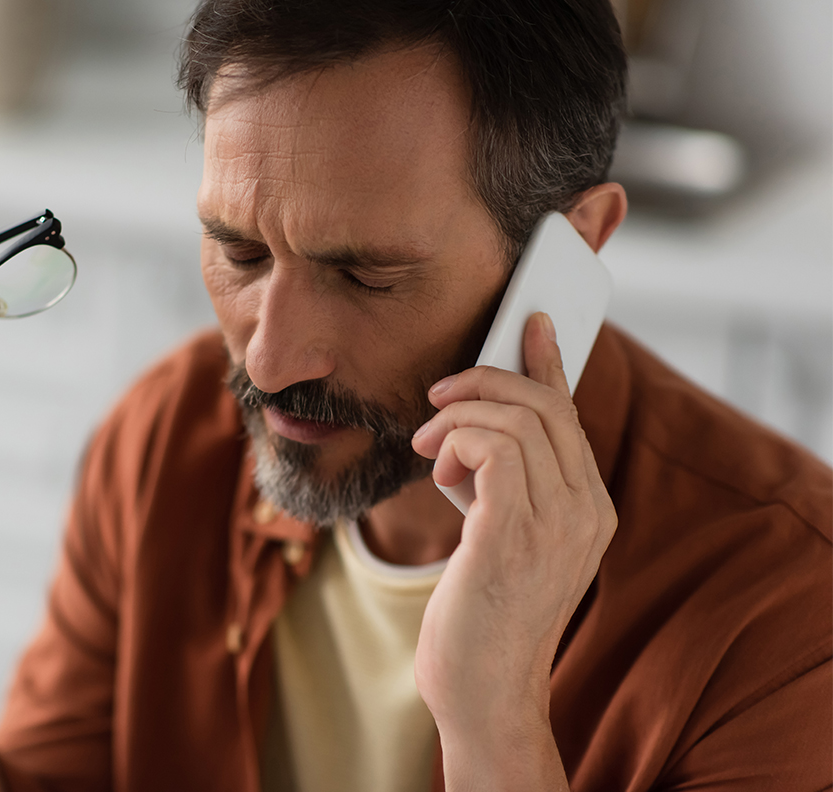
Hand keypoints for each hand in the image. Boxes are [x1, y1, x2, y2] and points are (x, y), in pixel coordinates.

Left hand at [410, 313, 616, 785]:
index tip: (529, 324)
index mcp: (590, 509)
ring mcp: (559, 524)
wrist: (482, 694)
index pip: (572, 417)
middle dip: (486, 380)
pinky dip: (456, 439)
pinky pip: (494, 447)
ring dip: (460, 415)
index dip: (550, 364)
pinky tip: (434, 467)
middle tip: (438, 393)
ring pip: (518, 418)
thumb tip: (470, 430)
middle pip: (547, 405)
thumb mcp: (499, 538)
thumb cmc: (482, 617)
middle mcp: (588, 512)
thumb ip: (500, 485)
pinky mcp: (516, 534)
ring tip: (427, 447)